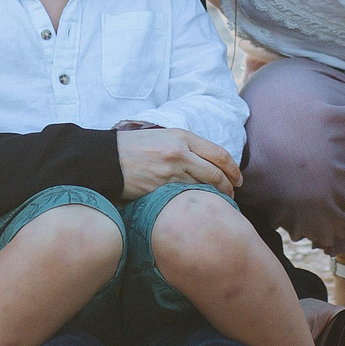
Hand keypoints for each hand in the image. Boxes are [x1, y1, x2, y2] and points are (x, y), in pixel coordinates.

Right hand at [116, 127, 240, 198]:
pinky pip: (184, 198)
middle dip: (228, 187)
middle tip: (232, 195)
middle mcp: (180, 153)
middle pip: (216, 174)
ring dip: (214, 198)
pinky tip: (197, 208)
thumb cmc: (134, 147)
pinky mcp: (160, 189)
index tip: (238, 179)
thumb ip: (185, 146)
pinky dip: (194, 203)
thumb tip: (207, 162)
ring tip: (217, 204)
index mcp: (182, 137)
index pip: (219, 154)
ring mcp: (170, 172)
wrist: (106, 159)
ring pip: (202, 188)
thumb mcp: (162, 137)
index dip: (233, 169)